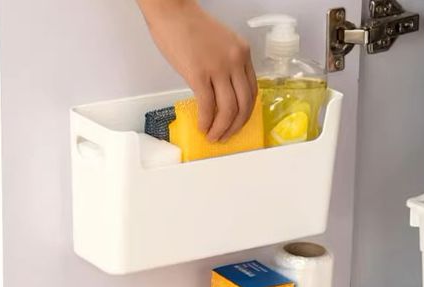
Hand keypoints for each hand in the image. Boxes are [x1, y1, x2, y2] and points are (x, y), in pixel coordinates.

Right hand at [138, 0, 257, 141]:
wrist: (171, 11)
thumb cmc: (190, 26)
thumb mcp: (221, 44)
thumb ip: (227, 66)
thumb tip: (221, 93)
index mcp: (242, 53)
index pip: (252, 91)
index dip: (246, 112)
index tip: (237, 123)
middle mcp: (235, 61)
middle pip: (244, 104)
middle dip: (236, 126)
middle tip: (226, 136)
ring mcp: (218, 68)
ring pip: (229, 109)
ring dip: (222, 128)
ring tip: (213, 136)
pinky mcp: (199, 74)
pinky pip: (208, 106)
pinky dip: (206, 121)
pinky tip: (203, 127)